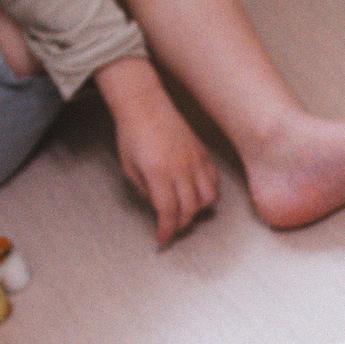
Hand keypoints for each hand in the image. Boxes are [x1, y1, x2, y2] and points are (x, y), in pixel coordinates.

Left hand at [98, 57, 220, 244]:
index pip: (168, 212)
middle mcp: (180, 170)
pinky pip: (213, 180)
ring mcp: (195, 161)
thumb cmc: (132, 133)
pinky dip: (209, 193)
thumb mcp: (130, 169)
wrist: (144, 105)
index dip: (166, 230)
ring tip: (187, 212)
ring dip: (198, 211)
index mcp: (158, 174)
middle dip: (180, 223)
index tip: (163, 238)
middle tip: (172, 227)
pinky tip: (200, 194)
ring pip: (207, 198)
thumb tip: (158, 206)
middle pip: (189, 209)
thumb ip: (145, 191)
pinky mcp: (202, 154)